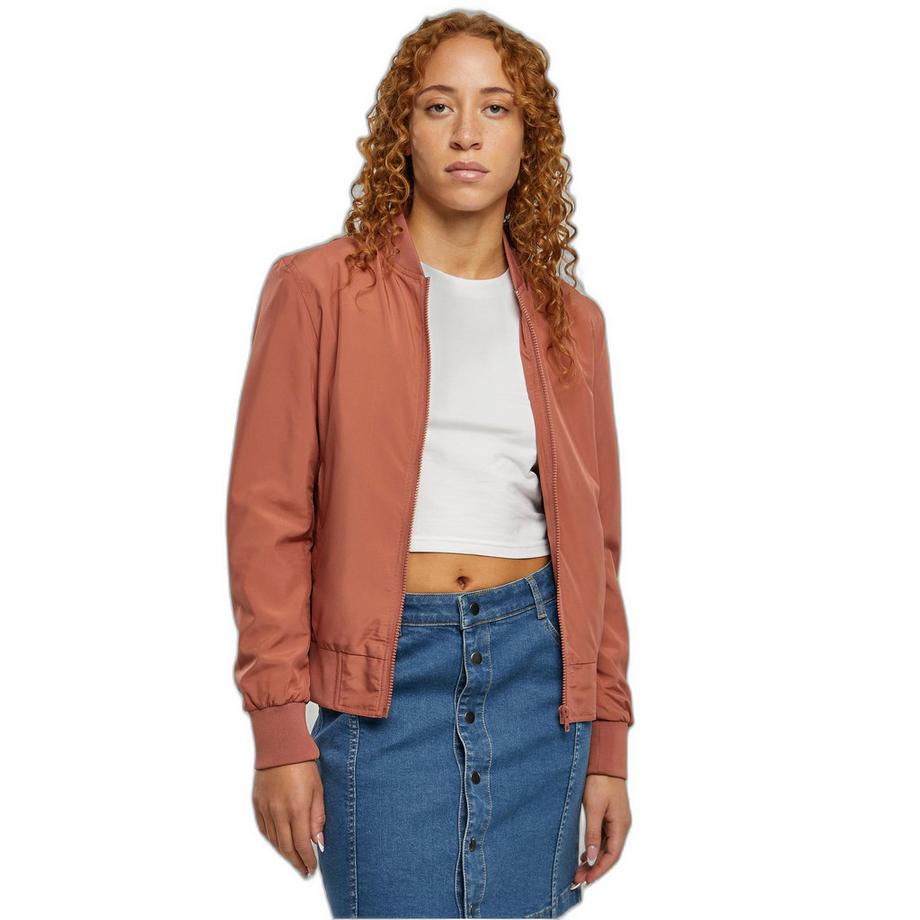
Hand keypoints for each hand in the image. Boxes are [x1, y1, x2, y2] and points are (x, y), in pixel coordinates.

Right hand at [252, 760, 325, 877]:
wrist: (280, 747)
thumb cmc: (303, 765)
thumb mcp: (318, 790)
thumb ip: (318, 817)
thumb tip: (318, 842)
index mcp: (296, 808)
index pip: (301, 844)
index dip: (307, 859)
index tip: (311, 868)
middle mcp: (278, 812)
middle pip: (286, 847)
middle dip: (296, 862)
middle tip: (304, 870)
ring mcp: (265, 809)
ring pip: (274, 840)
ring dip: (284, 853)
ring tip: (294, 860)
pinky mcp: (257, 804)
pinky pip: (264, 829)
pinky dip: (272, 840)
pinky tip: (279, 844)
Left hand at [571, 774, 630, 888]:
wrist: (604, 761)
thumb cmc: (600, 781)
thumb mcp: (594, 808)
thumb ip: (593, 833)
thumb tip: (593, 858)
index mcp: (621, 825)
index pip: (612, 855)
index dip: (599, 870)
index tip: (586, 880)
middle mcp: (621, 825)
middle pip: (609, 853)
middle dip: (595, 868)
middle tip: (578, 879)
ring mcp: (617, 820)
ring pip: (606, 846)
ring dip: (594, 859)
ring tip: (579, 870)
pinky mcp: (610, 815)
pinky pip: (604, 837)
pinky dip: (595, 847)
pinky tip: (586, 854)